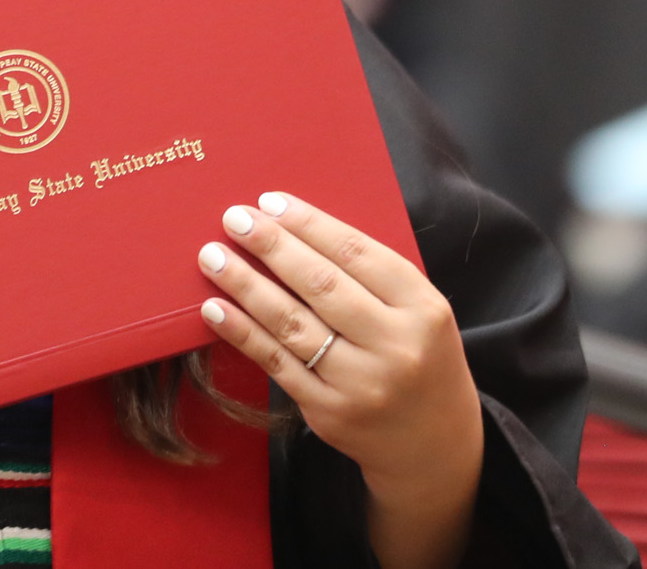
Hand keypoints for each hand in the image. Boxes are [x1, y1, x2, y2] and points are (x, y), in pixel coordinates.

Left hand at [198, 192, 481, 568]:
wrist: (433, 445)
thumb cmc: (419, 358)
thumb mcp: (419, 312)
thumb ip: (371, 276)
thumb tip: (296, 230)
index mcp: (423, 308)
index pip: (357, 253)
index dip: (309, 224)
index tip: (270, 202)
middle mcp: (394, 346)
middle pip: (321, 285)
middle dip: (272, 246)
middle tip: (235, 218)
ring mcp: (360, 383)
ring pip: (292, 324)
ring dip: (245, 286)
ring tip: (213, 256)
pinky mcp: (329, 412)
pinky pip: (276, 364)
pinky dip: (242, 333)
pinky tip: (216, 309)